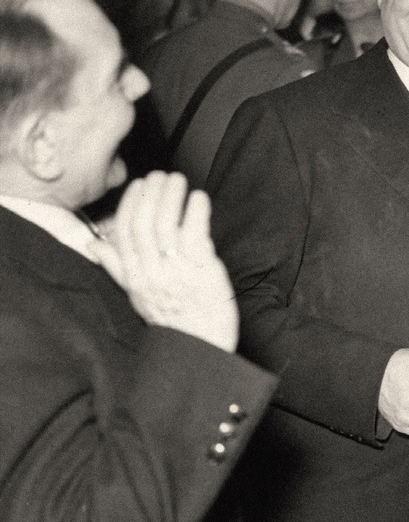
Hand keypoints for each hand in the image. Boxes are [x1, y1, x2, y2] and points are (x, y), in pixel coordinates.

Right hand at [90, 171, 237, 352]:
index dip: (130, 204)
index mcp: (134, 276)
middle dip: (151, 194)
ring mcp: (175, 269)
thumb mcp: (137, 295)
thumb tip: (94, 246)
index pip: (124, 232)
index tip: (139, 186)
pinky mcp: (201, 269)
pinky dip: (195, 211)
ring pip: (166, 223)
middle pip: (144, 222)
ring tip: (178, 180)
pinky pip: (194, 232)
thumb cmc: (175, 319)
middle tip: (160, 176)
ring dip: (172, 196)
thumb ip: (117, 268)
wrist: (201, 345)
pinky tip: (198, 198)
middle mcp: (151, 271)